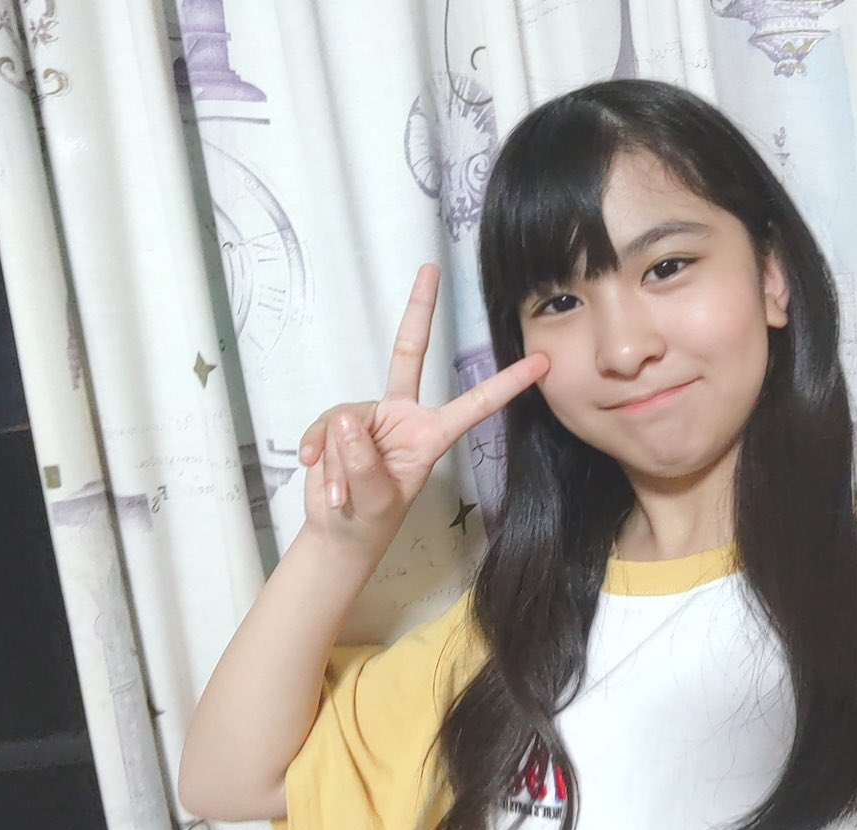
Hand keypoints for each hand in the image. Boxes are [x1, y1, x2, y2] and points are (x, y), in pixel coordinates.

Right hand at [295, 264, 547, 567]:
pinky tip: (314, 470)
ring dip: (338, 460)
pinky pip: (325, 426)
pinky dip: (317, 451)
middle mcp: (404, 416)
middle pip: (410, 352)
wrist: (339, 532)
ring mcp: (370, 416)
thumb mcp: (374, 500)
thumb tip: (348, 420)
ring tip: (340, 492)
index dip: (507, 383)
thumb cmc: (368, 520)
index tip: (542, 362)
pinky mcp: (340, 424)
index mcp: (431, 436)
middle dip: (420, 309)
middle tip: (431, 269)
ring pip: (347, 417)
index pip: (475, 404)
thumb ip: (362, 462)